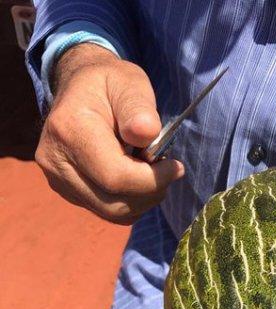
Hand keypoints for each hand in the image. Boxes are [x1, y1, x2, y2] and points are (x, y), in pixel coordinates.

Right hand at [35, 43, 183, 224]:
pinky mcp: (67, 192)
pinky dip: (130, 202)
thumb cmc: (109, 85)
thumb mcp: (129, 84)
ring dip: (143, 200)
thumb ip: (138, 108)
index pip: (115, 177)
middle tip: (167, 171)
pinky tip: (137, 179)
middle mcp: (55, 161)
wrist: (79, 89)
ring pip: (112, 213)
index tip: (176, 167)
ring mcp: (58, 180)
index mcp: (69, 130)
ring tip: (153, 173)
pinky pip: (107, 211)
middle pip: (114, 203)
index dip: (152, 180)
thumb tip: (146, 133)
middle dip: (150, 193)